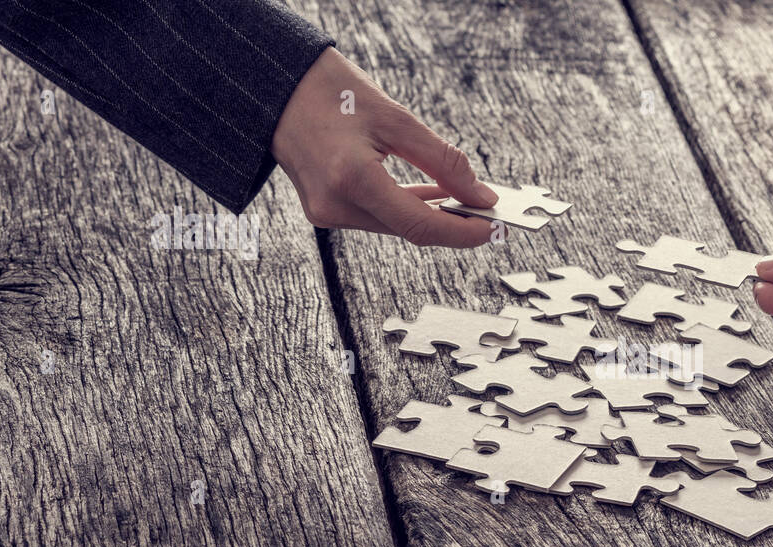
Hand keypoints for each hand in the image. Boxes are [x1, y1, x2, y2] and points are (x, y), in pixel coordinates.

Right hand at [271, 47, 495, 246]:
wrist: (278, 87)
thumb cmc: (331, 93)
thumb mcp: (397, 119)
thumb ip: (443, 161)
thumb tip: (480, 194)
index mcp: (352, 179)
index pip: (420, 225)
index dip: (463, 232)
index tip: (495, 228)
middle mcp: (335, 205)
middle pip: (410, 230)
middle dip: (453, 224)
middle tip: (489, 211)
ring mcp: (326, 212)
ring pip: (395, 226)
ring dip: (432, 216)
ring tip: (466, 201)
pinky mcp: (324, 210)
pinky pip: (377, 217)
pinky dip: (407, 209)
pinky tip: (434, 198)